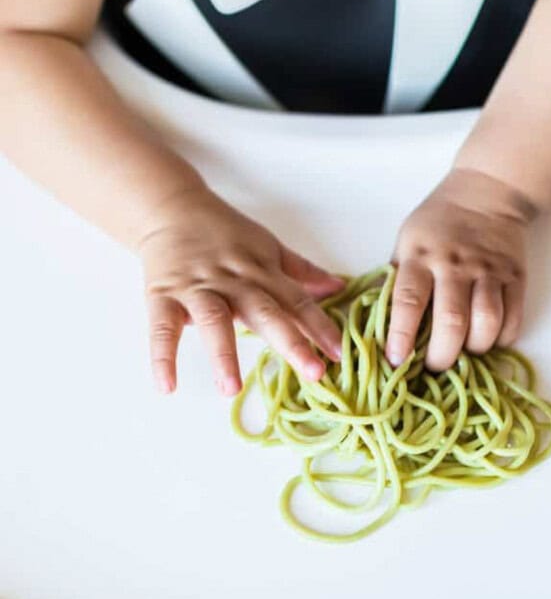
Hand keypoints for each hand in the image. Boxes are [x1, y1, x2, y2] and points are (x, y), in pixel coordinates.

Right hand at [136, 185, 345, 395]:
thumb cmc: (225, 234)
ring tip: (231, 389)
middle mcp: (235, 281)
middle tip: (313, 372)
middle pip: (266, 312)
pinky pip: (162, 328)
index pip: (298, 301)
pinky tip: (167, 386)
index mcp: (263, 272)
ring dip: (223, 354)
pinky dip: (162, 356)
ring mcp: (198, 288)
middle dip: (291, 342)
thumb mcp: (268, 248)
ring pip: (214, 320)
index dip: (320, 326)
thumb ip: (302, 271)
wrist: (171, 209)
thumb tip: (339, 286)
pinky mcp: (163, 296)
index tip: (339, 353)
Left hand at [385, 167, 531, 371]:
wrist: (487, 193)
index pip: (408, 300)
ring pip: (487, 322)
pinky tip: (489, 339)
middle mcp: (454, 264)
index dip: (401, 335)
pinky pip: (513, 318)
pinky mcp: (515, 276)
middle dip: (441, 356)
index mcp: (420, 256)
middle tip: (433, 367)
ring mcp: (488, 271)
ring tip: (464, 353)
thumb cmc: (437, 223)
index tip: (395, 360)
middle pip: (451, 321)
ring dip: (475, 349)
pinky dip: (502, 339)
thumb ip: (395, 280)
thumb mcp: (406, 242)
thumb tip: (374, 322)